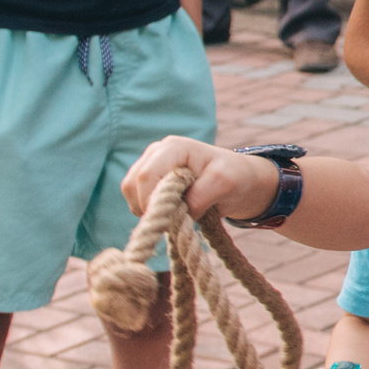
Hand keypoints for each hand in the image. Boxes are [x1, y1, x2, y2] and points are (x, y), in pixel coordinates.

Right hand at [121, 137, 274, 220]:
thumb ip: (200, 196)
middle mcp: (156, 153)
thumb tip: (179, 213)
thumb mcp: (224, 183)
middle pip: (132, 185)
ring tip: (177, 214)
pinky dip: (151, 211)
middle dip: (149, 207)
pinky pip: (136, 199)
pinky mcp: (150, 180)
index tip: (170, 219)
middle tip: (174, 220)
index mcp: (173, 148)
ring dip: (149, 211)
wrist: (238, 179)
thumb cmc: (233, 176)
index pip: (146, 176)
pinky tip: (172, 212)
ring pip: (130, 193)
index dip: (152, 201)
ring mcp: (150, 165)